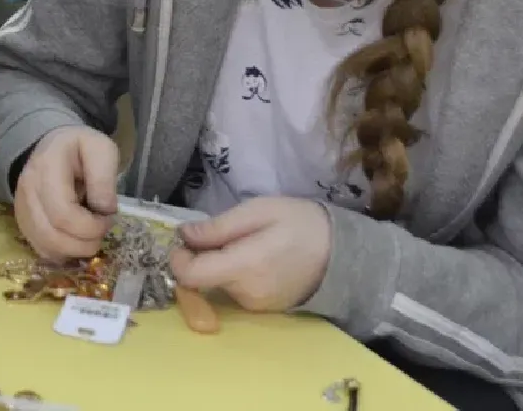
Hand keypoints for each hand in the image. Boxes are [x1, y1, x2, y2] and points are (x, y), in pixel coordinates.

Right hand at [13, 126, 119, 259]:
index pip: (63, 214)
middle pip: (53, 236)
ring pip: (46, 247)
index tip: (107, 219)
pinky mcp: (23, 222)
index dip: (90, 227)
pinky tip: (76, 240)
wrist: (51, 147)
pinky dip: (63, 253)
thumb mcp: (101, 149)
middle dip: (85, 243)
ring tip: (90, 235)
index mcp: (46, 168)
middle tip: (101, 230)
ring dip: (75, 250)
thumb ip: (104, 178)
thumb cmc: (79, 149)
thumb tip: (104, 211)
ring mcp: (22, 209)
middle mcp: (27, 190)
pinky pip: (41, 250)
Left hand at [170, 197, 332, 312]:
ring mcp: (256, 307)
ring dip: (218, 266)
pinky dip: (233, 276)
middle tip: (217, 234)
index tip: (184, 240)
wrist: (343, 254)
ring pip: (218, 286)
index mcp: (244, 268)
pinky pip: (235, 293)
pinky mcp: (264, 311)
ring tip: (242, 242)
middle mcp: (246, 295)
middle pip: (203, 281)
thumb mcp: (257, 211)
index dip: (178, 259)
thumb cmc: (299, 223)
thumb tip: (183, 236)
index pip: (191, 276)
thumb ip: (218, 227)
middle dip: (200, 258)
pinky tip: (252, 258)